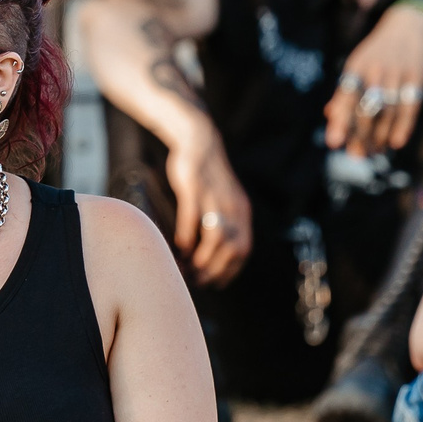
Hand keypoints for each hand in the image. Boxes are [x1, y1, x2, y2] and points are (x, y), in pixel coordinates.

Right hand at [166, 140, 250, 286]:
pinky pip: (192, 217)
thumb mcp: (224, 199)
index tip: (214, 282)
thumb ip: (225, 221)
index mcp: (242, 211)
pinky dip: (186, 236)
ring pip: (216, 236)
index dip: (230, 270)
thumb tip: (214, 250)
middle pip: (232, 248)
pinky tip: (179, 246)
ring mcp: (214, 196)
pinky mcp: (194, 187)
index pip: (243, 250)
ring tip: (188, 267)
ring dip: (202, 257)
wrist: (199, 139)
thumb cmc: (207, 175)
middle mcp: (232, 205)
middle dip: (215, 269)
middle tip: (198, 279)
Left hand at [325, 4, 422, 156]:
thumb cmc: (379, 49)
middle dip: (361, 135)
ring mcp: (397, 73)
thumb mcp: (359, 63)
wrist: (411, 22)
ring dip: (380, 135)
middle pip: (366, 109)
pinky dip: (403, 126)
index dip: (340, 121)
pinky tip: (396, 142)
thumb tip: (329, 115)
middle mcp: (375, 70)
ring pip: (387, 112)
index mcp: (356, 67)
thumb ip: (345, 90)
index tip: (334, 143)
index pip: (345, 98)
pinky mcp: (417, 77)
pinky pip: (409, 106)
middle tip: (357, 155)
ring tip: (375, 151)